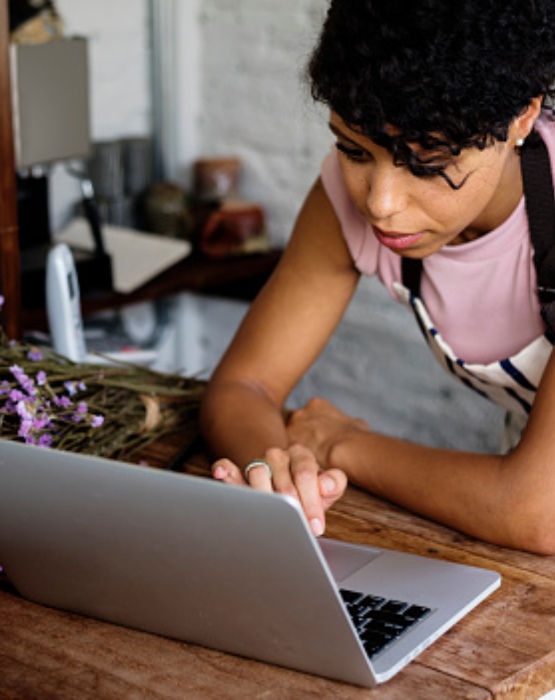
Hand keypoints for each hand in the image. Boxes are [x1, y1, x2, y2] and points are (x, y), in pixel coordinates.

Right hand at [212, 443, 346, 536]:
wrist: (291, 488)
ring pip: (256, 474)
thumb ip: (334, 482)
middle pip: (282, 479)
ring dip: (264, 496)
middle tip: (298, 528)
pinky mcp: (239, 473)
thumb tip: (325, 484)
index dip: (311, 502)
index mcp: (301, 455)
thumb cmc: (310, 491)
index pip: (305, 474)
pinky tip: (222, 472)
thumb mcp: (327, 487)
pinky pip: (228, 466)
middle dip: (291, 508)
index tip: (315, 526)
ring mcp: (258, 463)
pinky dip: (225, 469)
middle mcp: (278, 456)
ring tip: (270, 515)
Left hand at [286, 397, 369, 468]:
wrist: (345, 449)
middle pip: (297, 425)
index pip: (311, 413)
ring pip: (290, 439)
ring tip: (308, 462)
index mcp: (316, 405)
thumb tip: (354, 426)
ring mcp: (291, 429)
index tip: (320, 437)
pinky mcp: (286, 446)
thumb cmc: (354, 437)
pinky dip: (293, 461)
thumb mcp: (357, 424)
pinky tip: (304, 468)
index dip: (315, 426)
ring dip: (297, 448)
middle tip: (312, 450)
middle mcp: (300, 413)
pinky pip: (287, 454)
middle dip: (303, 436)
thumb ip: (349, 422)